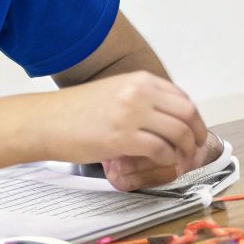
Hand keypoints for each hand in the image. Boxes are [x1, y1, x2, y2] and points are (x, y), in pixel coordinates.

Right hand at [41, 71, 207, 189]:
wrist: (46, 121)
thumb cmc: (75, 111)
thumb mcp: (115, 91)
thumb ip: (141, 99)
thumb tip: (166, 118)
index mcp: (140, 80)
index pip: (182, 97)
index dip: (194, 118)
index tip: (196, 131)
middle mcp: (140, 93)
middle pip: (187, 114)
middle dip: (197, 134)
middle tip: (196, 149)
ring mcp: (133, 114)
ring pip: (178, 132)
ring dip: (185, 150)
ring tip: (181, 161)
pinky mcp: (123, 137)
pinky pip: (160, 149)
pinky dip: (167, 159)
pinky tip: (162, 163)